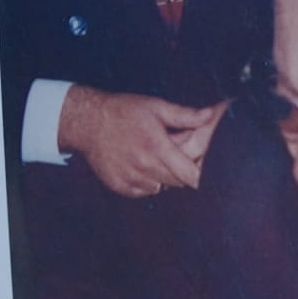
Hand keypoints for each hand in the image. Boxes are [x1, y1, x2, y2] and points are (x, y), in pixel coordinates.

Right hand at [58, 86, 224, 197]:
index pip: (191, 176)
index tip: (196, 162)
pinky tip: (140, 164)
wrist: (87, 122)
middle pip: (178, 183)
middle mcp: (145, 167)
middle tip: (173, 154)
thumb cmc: (123, 111)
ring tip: (154, 157)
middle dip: (181, 171)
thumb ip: (185, 115)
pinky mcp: (120, 187)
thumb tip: (210, 114)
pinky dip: (147, 182)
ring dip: (164, 177)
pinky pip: (144, 191)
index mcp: (157, 147)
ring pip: (162, 188)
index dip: (198, 170)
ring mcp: (131, 179)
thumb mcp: (156, 107)